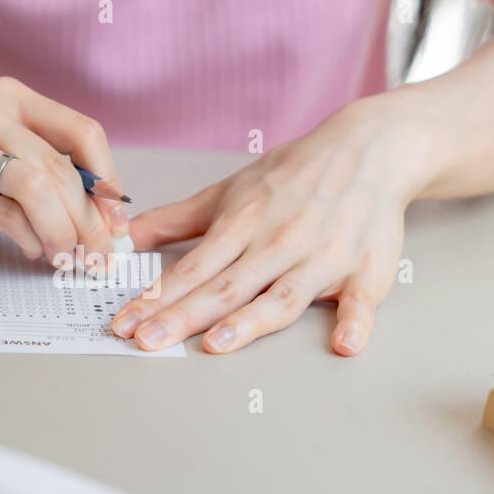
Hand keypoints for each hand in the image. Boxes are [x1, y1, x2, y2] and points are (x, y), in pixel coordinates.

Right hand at [0, 76, 128, 262]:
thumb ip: (36, 162)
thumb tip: (97, 211)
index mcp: (7, 96)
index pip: (82, 133)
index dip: (107, 180)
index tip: (114, 217)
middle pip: (62, 170)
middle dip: (90, 220)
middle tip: (98, 253)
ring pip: (39, 189)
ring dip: (64, 231)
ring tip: (67, 255)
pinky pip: (5, 215)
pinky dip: (31, 238)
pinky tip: (34, 250)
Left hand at [112, 105, 417, 355]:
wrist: (368, 150)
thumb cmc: (296, 174)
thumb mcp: (229, 191)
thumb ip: (176, 221)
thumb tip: (126, 240)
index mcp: (243, 224)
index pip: (192, 269)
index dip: (156, 298)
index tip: (125, 323)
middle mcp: (278, 243)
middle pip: (225, 287)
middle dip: (183, 316)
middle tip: (147, 342)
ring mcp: (322, 258)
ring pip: (281, 297)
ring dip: (250, 321)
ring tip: (217, 343)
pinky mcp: (364, 271)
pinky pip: (361, 300)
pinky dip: (356, 321)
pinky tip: (345, 343)